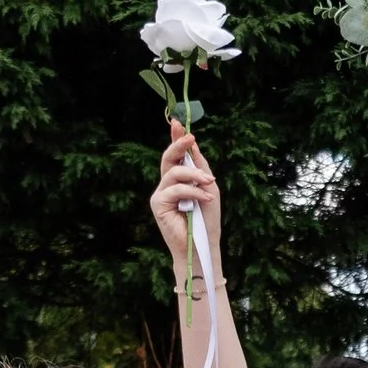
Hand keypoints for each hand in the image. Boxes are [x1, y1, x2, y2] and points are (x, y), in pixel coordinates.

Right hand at [151, 125, 222, 267]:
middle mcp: (167, 184)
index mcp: (179, 179)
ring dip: (195, 175)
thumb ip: (200, 167)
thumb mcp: (208, 187)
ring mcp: (161, 194)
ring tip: (209, 184)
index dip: (176, 138)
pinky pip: (175, 189)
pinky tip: (205, 197)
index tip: (178, 122)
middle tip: (190, 138)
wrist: (203, 244)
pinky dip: (193, 191)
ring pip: (174, 172)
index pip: (176, 155)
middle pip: (169, 158)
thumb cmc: (207, 220)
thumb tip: (192, 143)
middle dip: (179, 145)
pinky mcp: (158, 204)